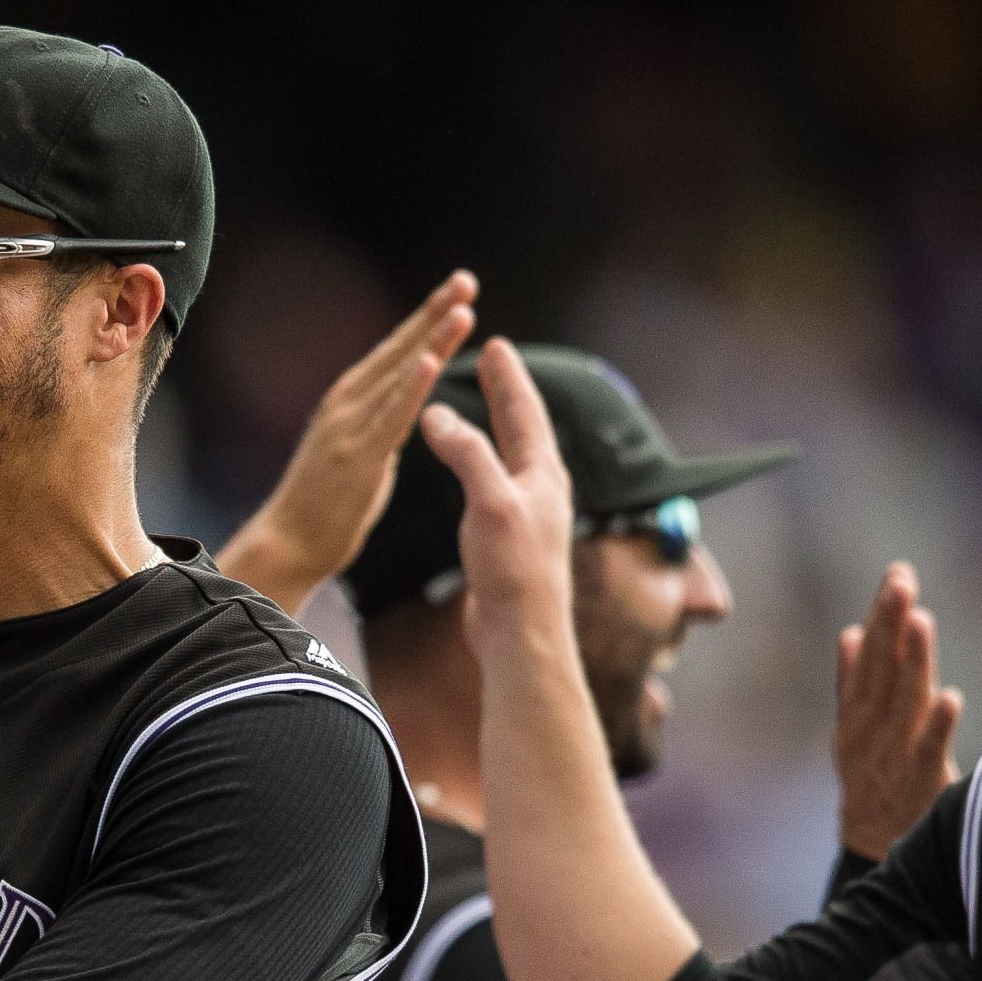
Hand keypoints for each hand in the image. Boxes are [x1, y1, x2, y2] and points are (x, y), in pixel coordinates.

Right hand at [218, 271, 478, 608]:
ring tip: (463, 310)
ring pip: (399, 375)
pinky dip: (411, 387)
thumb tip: (405, 406)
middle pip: (400, 349)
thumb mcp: (359, 450)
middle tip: (467, 279)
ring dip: (432, 340)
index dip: (427, 319)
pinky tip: (431, 362)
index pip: (397, 350)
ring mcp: (349, 427)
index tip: (458, 291)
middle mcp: (347, 402)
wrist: (287, 544)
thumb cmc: (323, 504)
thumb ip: (381, 423)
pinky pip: (390, 416)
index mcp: (350, 399)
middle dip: (434, 313)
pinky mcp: (356, 456)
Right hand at [418, 337, 578, 663]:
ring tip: (482, 406)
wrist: (520, 636)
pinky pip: (495, 484)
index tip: (494, 344)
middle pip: (523, 429)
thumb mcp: (489, 502)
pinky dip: (482, 462)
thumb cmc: (513, 571)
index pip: (525, 411)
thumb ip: (467, 453)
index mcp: (543, 475)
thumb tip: (438, 415)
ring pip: (510, 456)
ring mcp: (528, 516)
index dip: (508, 377)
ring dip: (496, 426)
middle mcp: (541, 490)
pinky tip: (473, 472)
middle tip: (491, 360)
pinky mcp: (511, 541)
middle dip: (506, 393)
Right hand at [834, 562, 963, 858]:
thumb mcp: (852, 732)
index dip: (881, 614)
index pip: (870, 654)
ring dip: (910, 660)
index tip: (896, 574)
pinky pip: (927, 751)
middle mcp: (870, 728)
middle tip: (901, 581)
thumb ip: (852, 685)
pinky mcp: (917, 783)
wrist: (872, 850)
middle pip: (881, 669)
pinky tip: (949, 697)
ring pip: (901, 700)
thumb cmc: (871, 784)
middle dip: (890, 623)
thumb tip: (851, 632)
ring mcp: (891, 755)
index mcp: (857, 712)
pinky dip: (936, 726)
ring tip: (919, 620)